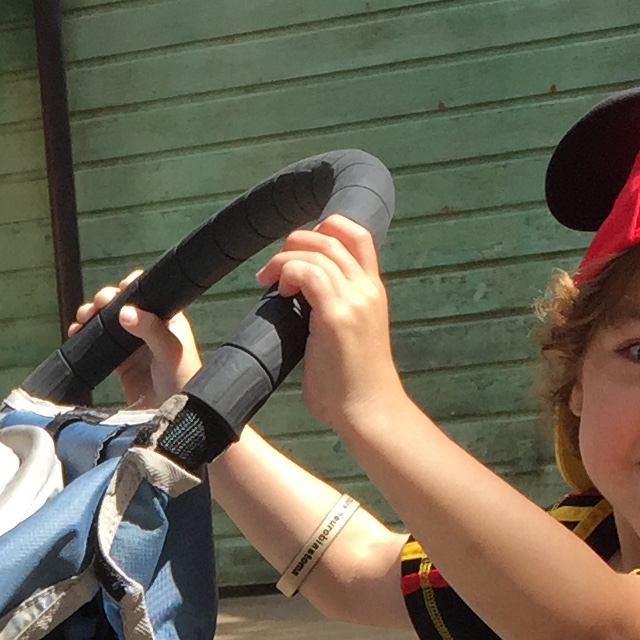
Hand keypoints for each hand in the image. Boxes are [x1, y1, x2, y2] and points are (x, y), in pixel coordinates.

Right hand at [66, 276, 200, 406]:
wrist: (176, 415)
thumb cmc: (184, 380)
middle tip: (97, 305)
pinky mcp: (121, 362)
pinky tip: (77, 333)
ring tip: (82, 318)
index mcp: (166, 317)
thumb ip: (150, 329)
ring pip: (107, 320)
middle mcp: (148, 326)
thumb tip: (126, 311)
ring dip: (92, 315)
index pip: (145, 292)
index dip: (129, 287)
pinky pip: (100, 343)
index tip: (118, 291)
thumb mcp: (170, 351)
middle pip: (121, 303)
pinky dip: (86, 336)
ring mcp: (133, 343)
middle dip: (105, 299)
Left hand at [257, 214, 403, 440]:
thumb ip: (327, 314)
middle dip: (295, 241)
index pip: (357, 235)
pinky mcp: (336, 315)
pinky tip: (278, 292)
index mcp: (372, 291)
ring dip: (284, 258)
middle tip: (273, 268)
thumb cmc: (350, 385)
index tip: (299, 250)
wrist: (368, 411)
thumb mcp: (344, 337)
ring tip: (267, 280)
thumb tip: (295, 308)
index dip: (326, 228)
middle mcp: (367, 288)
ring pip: (317, 250)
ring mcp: (354, 299)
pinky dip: (287, 272)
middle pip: (333, 234)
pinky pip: (307, 272)